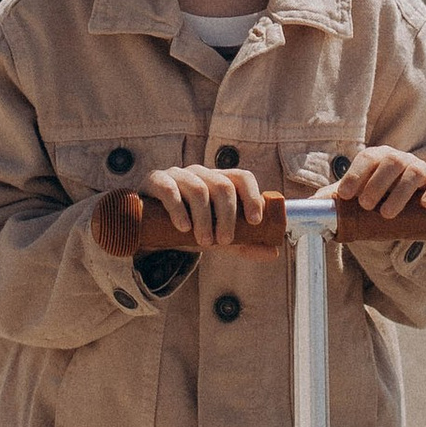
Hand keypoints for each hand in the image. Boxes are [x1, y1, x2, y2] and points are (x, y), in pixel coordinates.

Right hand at [144, 162, 268, 245]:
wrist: (152, 227)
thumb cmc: (191, 227)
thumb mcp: (218, 237)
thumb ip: (244, 244)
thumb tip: (273, 253)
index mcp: (219, 181)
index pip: (242, 177)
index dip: (252, 196)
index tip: (254, 221)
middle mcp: (201, 174)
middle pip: (222, 185)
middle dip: (227, 216)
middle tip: (224, 241)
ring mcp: (178, 175)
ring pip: (198, 189)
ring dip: (205, 218)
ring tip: (204, 242)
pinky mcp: (156, 180)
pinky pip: (170, 189)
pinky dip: (179, 209)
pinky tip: (183, 227)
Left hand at [334, 146, 425, 225]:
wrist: (415, 202)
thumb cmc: (381, 196)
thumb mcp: (358, 196)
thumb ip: (333, 200)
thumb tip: (305, 208)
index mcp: (377, 159)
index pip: (366, 158)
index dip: (354, 175)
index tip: (343, 195)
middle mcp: (400, 159)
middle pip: (390, 162)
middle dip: (376, 183)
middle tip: (366, 205)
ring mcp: (422, 168)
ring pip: (414, 172)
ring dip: (400, 192)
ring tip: (386, 213)